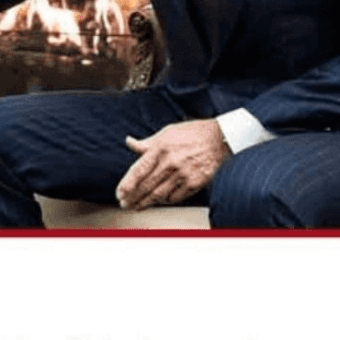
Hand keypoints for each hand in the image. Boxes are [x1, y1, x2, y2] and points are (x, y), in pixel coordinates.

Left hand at [115, 118, 229, 210]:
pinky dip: (166, 201)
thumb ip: (146, 143)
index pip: (138, 170)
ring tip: (137, 206)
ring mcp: (183, 174)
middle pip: (147, 185)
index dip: (127, 184)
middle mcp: (170, 163)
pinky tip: (159, 202)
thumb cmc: (191, 133)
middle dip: (133, 197)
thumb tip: (129, 142)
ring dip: (146, 202)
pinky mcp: (195, 183)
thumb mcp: (166, 133)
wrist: (219, 138)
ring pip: (160, 194)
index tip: (119, 193)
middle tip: (125, 204)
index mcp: (160, 148)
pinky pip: (176, 197)